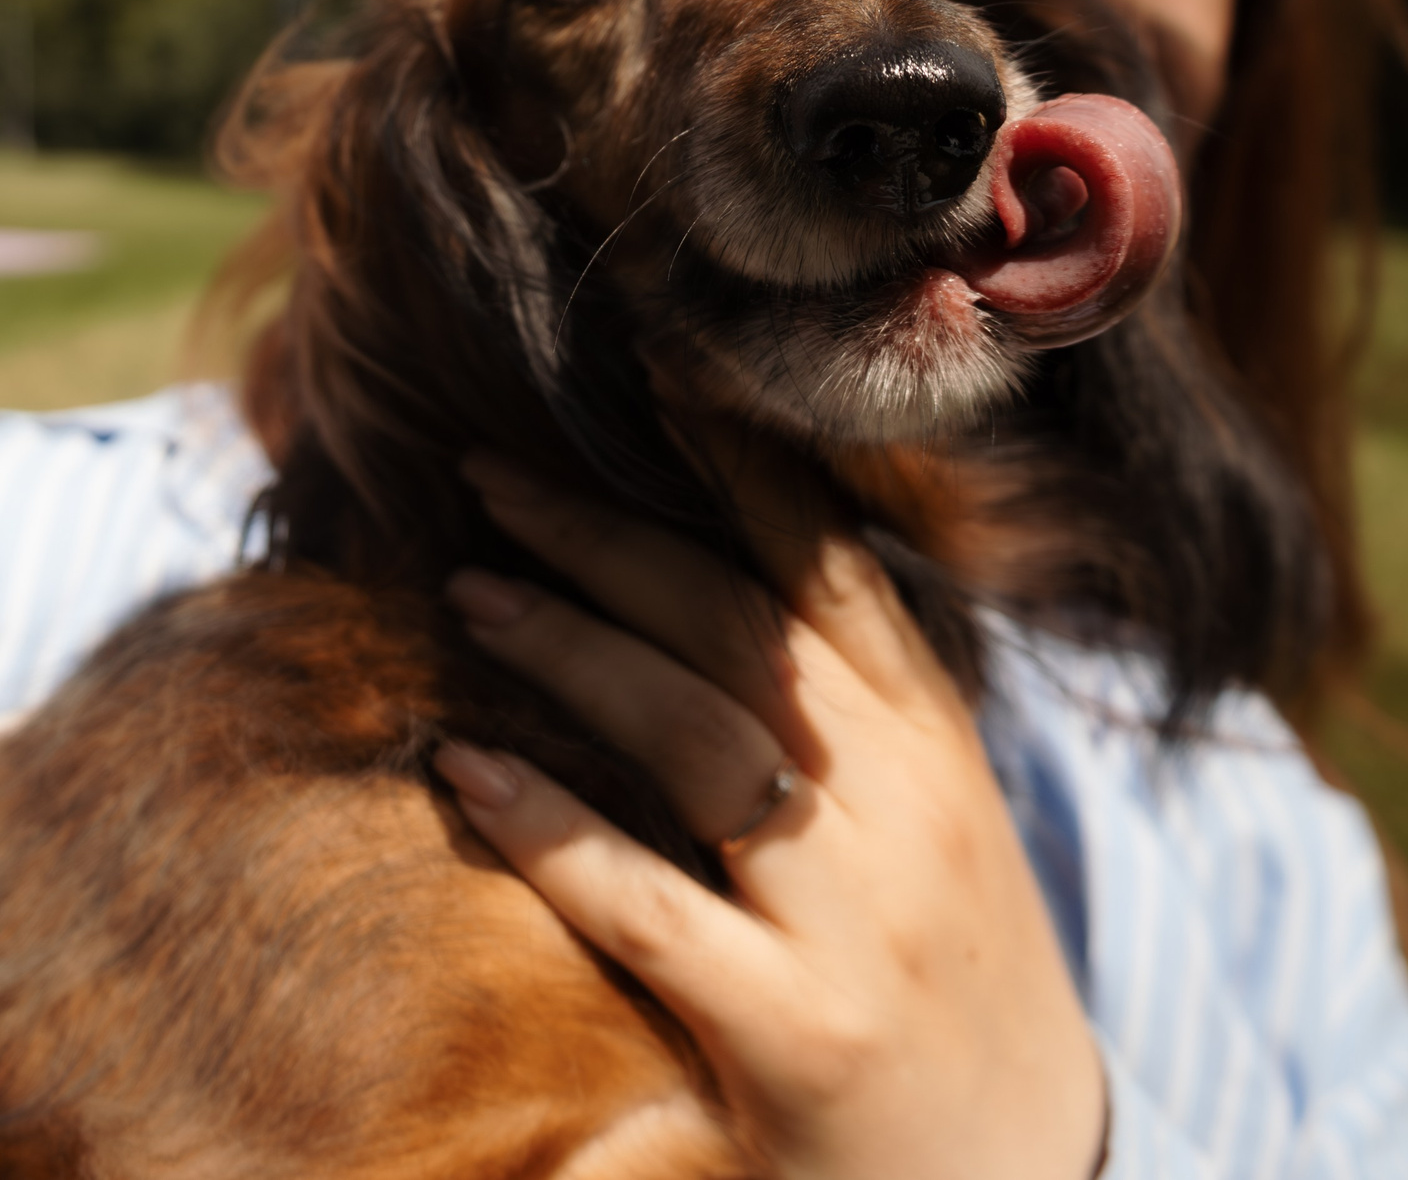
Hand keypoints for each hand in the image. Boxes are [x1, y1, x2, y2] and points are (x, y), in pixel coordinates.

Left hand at [431, 449, 1104, 1179]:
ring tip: (463, 590)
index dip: (737, 462)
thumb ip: (846, 712)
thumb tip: (709, 587)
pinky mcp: (796, 1033)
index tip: (646, 374)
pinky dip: (544, 828)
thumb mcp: (932, 827)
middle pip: (735, 626)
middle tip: (485, 474)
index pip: (828, 568)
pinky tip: (459, 770)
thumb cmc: (947, 982)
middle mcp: (903, 809)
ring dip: (566, 645)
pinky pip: (644, 904)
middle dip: (603, 534)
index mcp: (934, 746)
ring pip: (691, 733)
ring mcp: (853, 921)